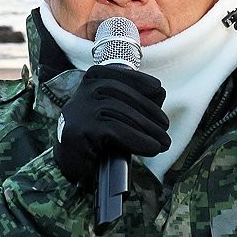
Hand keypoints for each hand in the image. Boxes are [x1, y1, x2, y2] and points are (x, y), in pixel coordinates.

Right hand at [53, 65, 170, 185]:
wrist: (71, 161)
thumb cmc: (97, 135)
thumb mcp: (116, 112)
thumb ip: (136, 100)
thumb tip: (159, 93)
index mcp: (92, 80)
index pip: (119, 75)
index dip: (140, 81)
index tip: (157, 89)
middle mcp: (84, 90)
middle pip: (122, 94)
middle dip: (149, 111)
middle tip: (165, 128)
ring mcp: (81, 108)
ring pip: (121, 112)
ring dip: (148, 129)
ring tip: (163, 143)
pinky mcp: (81, 129)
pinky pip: (115, 131)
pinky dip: (138, 140)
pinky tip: (151, 148)